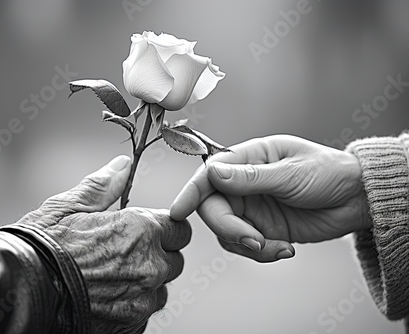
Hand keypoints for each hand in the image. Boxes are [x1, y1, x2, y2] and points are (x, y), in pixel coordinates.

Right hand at [21, 156, 190, 333]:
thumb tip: (123, 166)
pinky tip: (107, 297)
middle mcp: (149, 266)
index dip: (165, 228)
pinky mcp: (130, 324)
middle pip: (174, 260)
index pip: (180, 229)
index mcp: (140, 231)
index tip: (149, 231)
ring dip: (146, 282)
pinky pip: (145, 312)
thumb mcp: (68, 206)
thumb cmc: (41, 246)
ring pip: (161, 289)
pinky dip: (133, 304)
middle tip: (126, 253)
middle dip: (157, 255)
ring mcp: (141, 299)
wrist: (19, 293)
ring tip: (113, 277)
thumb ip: (103, 186)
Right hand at [170, 135, 368, 262]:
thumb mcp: (291, 172)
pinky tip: (285, 250)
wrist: (356, 200)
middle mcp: (244, 184)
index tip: (178, 211)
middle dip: (229, 229)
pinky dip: (262, 254)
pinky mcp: (262, 230)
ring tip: (276, 247)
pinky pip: (246, 247)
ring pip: (226, 232)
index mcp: (248, 158)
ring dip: (248, 245)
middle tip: (253, 240)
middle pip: (213, 209)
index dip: (191, 192)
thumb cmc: (328, 172)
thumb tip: (213, 173)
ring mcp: (251, 209)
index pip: (209, 175)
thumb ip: (251, 177)